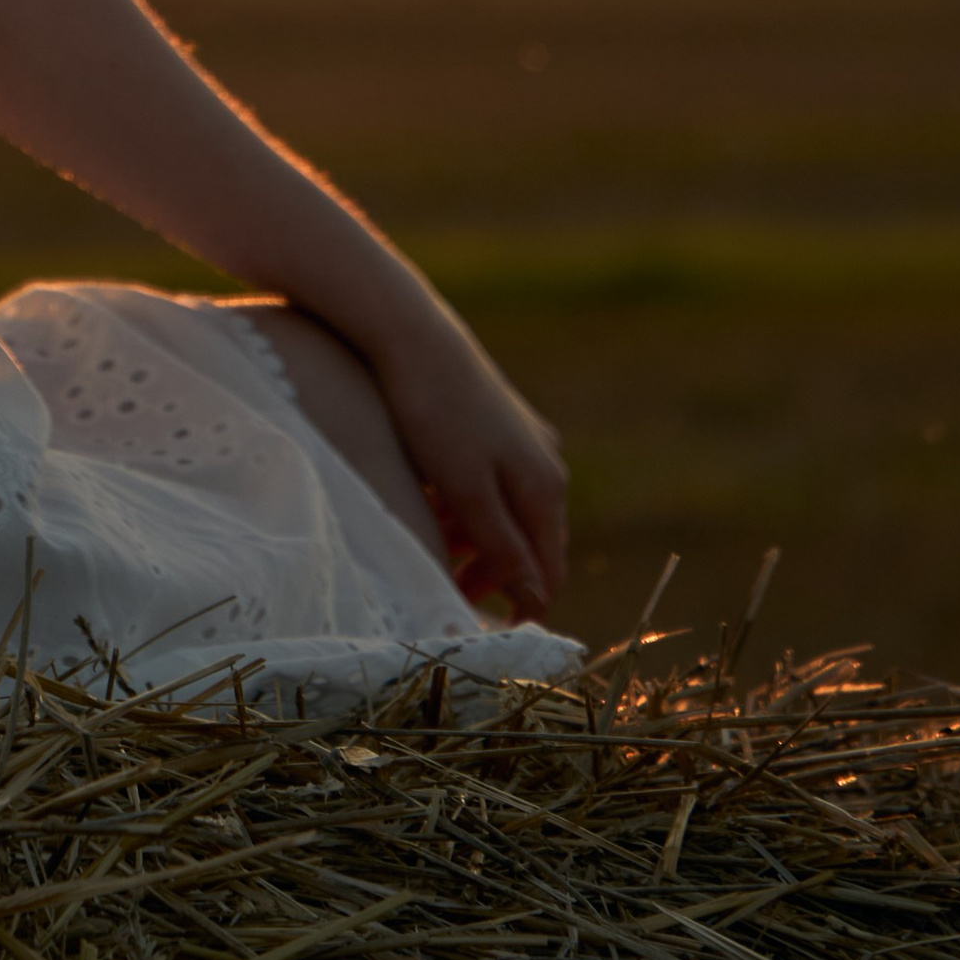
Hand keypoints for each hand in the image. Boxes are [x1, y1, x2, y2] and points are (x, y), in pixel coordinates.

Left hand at [371, 306, 568, 619]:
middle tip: (451, 592)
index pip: (550, 569)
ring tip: (433, 547)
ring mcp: (521, 436)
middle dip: (495, 573)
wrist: (410, 331)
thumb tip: (537, 598)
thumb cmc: (435, 415)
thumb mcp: (467, 493)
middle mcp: (545, 460)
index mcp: (546, 485)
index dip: (523, 605)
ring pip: (507, 509)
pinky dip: (466, 503)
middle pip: (531, 541)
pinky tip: (432, 503)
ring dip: (476, 539)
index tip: (486, 627)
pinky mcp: (493, 418)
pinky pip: (489, 479)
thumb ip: (503, 547)